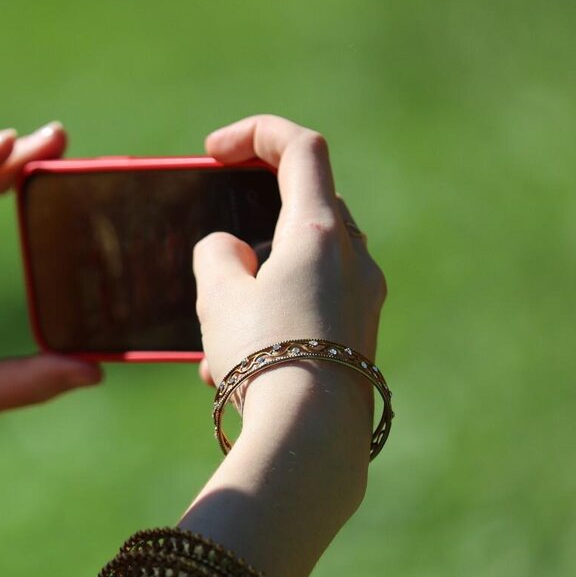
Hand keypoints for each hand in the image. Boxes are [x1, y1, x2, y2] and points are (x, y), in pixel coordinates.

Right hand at [74, 118, 388, 576]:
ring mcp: (364, 299)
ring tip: (211, 339)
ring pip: (303, 265)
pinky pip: (313, 306)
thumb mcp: (218, 297)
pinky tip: (231, 370)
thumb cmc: (264, 359)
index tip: (213, 152)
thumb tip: (230, 250)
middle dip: (251, 222)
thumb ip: (216, 255)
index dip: (255, 133)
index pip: (300, 147)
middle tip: (212, 252)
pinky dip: (272, 317)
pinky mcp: (361, 339)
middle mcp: (354, 258)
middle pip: (306, 205)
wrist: (312, 443)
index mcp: (320, 231)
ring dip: (255, 284)